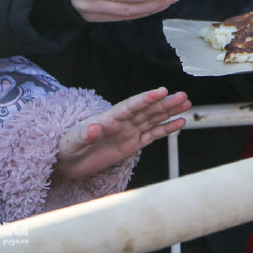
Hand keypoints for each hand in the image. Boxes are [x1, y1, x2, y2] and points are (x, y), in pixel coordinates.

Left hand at [54, 87, 189, 180]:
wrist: (67, 161)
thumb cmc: (66, 147)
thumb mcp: (71, 142)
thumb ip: (84, 135)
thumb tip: (94, 127)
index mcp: (108, 119)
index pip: (130, 106)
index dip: (146, 98)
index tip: (161, 91)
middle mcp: (122, 123)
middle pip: (147, 110)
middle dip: (165, 103)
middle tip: (182, 95)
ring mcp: (128, 132)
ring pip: (153, 119)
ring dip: (169, 111)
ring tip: (186, 103)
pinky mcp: (132, 144)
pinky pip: (152, 135)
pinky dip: (166, 129)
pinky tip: (179, 122)